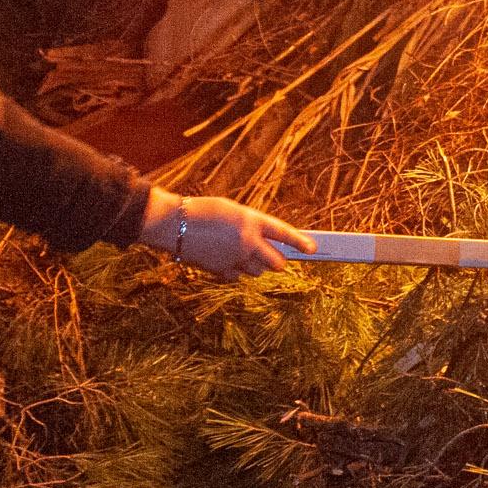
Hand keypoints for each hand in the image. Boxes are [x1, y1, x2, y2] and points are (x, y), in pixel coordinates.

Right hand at [136, 188, 315, 279]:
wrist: (174, 224)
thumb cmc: (203, 211)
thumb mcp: (232, 210)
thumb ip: (250, 225)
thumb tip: (263, 241)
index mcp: (251, 221)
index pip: (284, 233)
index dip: (300, 242)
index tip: (313, 249)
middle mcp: (247, 242)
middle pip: (275, 262)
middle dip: (276, 260)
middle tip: (270, 254)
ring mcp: (235, 259)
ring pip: (258, 271)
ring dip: (255, 265)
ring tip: (240, 251)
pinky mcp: (221, 271)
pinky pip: (238, 276)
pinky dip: (236, 271)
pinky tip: (224, 258)